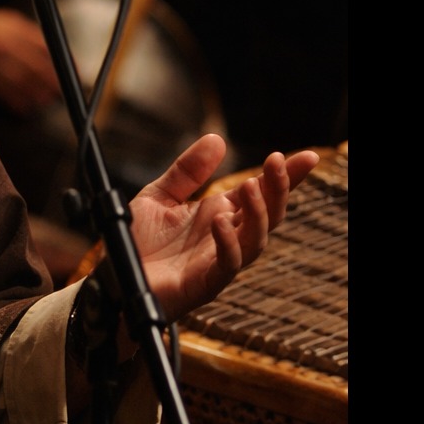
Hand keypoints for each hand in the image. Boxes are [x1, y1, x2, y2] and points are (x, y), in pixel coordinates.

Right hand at [0, 6, 60, 114]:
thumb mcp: (12, 23)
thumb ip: (33, 36)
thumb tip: (58, 52)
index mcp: (16, 29)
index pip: (44, 46)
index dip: (61, 60)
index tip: (73, 71)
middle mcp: (6, 43)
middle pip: (35, 65)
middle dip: (52, 80)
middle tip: (61, 90)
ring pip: (20, 80)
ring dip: (35, 93)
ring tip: (46, 101)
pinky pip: (2, 89)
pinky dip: (15, 100)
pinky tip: (26, 107)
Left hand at [129, 133, 319, 324]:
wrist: (114, 279)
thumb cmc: (139, 243)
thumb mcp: (159, 196)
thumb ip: (187, 171)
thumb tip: (217, 139)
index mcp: (219, 215)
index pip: (261, 193)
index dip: (285, 177)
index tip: (308, 157)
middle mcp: (226, 238)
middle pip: (267, 214)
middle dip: (278, 188)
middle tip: (278, 161)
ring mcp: (218, 262)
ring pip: (255, 241)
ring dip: (258, 214)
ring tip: (249, 186)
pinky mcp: (205, 284)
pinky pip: (227, 266)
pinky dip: (228, 243)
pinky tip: (220, 221)